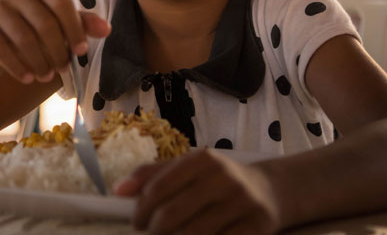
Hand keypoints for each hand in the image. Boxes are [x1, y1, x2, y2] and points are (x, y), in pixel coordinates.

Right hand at [0, 0, 110, 83]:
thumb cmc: (37, 28)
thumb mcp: (62, 24)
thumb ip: (83, 24)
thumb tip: (106, 29)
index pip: (61, 2)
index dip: (74, 28)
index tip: (82, 50)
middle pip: (43, 22)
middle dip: (57, 50)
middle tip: (65, 68)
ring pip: (23, 38)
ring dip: (39, 61)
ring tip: (47, 76)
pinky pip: (1, 49)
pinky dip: (17, 67)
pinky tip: (28, 78)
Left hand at [116, 149, 279, 233]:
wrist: (269, 190)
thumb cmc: (218, 180)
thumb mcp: (188, 168)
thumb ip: (152, 176)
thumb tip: (117, 190)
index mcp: (202, 159)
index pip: (158, 188)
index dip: (141, 210)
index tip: (136, 223)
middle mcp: (223, 177)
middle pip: (172, 214)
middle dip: (154, 231)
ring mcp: (242, 202)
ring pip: (194, 234)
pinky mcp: (258, 225)